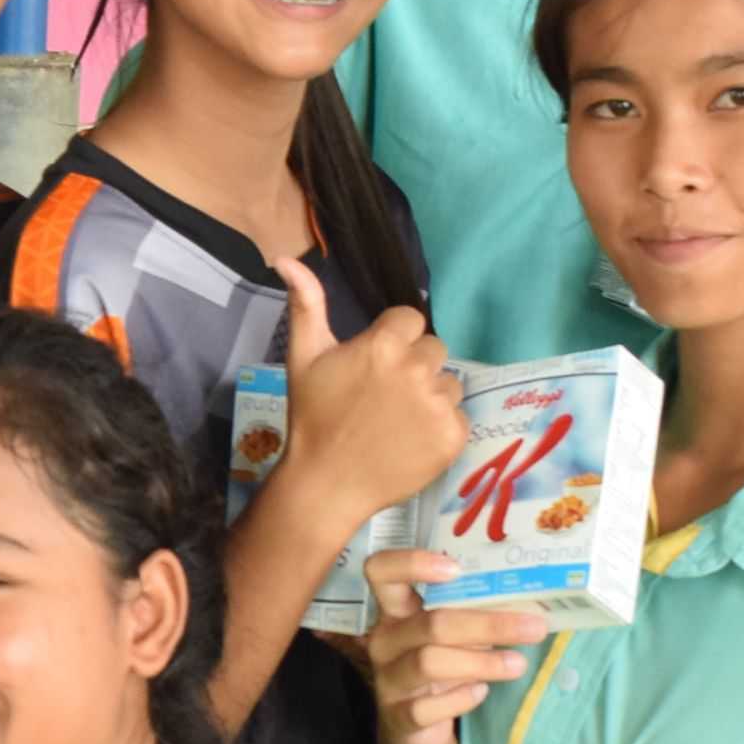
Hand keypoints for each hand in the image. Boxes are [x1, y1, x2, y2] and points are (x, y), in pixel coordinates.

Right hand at [266, 258, 469, 526]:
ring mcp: (438, 404)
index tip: (373, 367)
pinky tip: (411, 441)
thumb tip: (285, 259)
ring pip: (447, 383)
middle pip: (433, 349)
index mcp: (384, 344)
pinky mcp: (453, 436)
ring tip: (397, 421)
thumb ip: (305, 304)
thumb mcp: (302, 357)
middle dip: (413, 366)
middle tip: (383, 397)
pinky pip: (458, 416)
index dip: (392, 340)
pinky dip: (440, 428)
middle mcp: (417, 369)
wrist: (325, 484)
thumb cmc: (311, 418)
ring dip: (429, 396)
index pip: (410, 320)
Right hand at [366, 563, 542, 743]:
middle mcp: (386, 640)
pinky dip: (460, 698)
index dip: (411, 563)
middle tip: (534, 626)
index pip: (381, 572)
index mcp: (396, 610)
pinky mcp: (398, 717)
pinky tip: (482, 692)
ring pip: (429, 663)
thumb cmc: (442, 664)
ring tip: (519, 664)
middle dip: (487, 624)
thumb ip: (476, 614)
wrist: (417, 726)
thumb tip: (530, 601)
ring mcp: (389, 679)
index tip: (456, 568)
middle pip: (430, 623)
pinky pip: (427, 707)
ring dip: (482, 662)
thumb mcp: (454, 634)